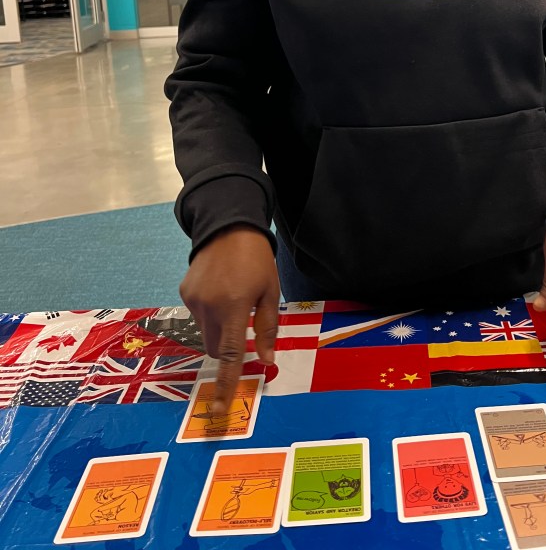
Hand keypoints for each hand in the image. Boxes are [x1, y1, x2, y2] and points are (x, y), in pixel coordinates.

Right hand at [180, 227, 279, 414]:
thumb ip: (268, 328)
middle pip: (216, 349)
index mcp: (234, 307)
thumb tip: (265, 361)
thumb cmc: (256, 259)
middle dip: (229, 350)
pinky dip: (210, 313)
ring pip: (206, 333)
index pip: (230, 356)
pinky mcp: (184, 293)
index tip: (220, 409)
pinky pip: (198, 315)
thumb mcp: (271, 291)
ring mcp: (193, 300)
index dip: (225, 384)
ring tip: (233, 299)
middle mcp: (208, 307)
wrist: (227, 226)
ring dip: (220, 330)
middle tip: (244, 328)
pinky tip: (220, 290)